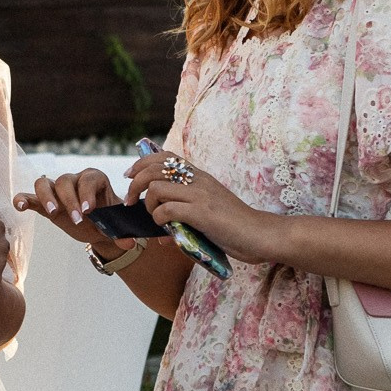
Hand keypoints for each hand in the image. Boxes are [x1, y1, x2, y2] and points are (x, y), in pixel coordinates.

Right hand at [15, 168, 125, 250]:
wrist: (99, 225)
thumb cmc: (107, 221)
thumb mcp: (116, 226)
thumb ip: (122, 234)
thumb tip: (128, 243)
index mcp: (94, 179)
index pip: (88, 179)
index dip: (87, 192)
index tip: (88, 210)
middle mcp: (74, 180)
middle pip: (65, 181)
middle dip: (70, 200)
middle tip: (77, 220)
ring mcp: (57, 190)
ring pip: (45, 183)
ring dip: (47, 197)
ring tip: (52, 213)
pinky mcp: (44, 202)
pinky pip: (30, 195)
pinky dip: (23, 199)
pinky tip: (19, 206)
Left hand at [125, 149, 276, 266]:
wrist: (261, 234)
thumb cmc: (236, 225)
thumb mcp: (210, 204)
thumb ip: (189, 202)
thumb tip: (163, 212)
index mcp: (200, 176)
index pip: (165, 156)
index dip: (142, 163)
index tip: (130, 176)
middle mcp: (198, 180)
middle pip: (153, 169)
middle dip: (135, 184)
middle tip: (130, 201)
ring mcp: (200, 195)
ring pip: (156, 188)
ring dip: (148, 205)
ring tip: (153, 218)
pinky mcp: (201, 213)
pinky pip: (166, 210)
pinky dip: (159, 220)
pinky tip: (166, 231)